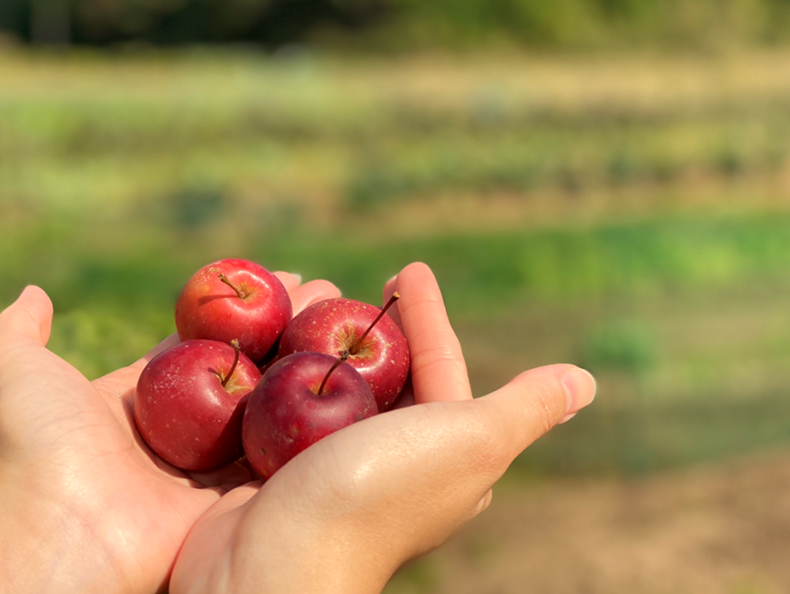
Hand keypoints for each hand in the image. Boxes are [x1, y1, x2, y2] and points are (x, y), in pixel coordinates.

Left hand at [0, 273, 341, 593]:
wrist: (58, 532)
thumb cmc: (36, 446)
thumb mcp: (15, 372)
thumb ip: (19, 332)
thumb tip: (33, 290)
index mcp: (139, 406)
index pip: (201, 348)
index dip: (238, 314)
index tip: (282, 281)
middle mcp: (180, 438)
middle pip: (245, 375)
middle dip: (287, 334)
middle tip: (330, 293)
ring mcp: (210, 472)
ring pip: (270, 412)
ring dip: (309, 371)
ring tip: (353, 328)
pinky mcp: (236, 503)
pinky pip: (281, 459)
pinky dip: (315, 427)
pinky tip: (353, 382)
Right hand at [169, 262, 596, 593]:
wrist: (270, 565)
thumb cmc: (376, 497)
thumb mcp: (469, 444)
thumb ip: (522, 410)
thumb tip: (582, 382)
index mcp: (440, 457)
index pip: (437, 366)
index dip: (426, 315)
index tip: (407, 268)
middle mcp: (384, 462)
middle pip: (374, 370)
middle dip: (358, 322)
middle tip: (332, 287)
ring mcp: (321, 465)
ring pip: (317, 379)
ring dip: (305, 334)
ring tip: (292, 299)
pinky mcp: (268, 466)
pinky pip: (269, 399)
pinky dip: (264, 364)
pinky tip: (250, 339)